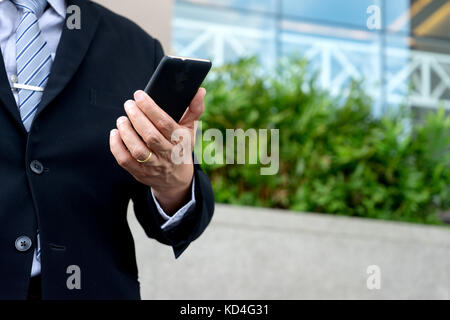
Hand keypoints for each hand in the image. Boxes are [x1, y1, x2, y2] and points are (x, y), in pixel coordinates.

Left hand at [109, 88, 205, 213]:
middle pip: (150, 136)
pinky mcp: (140, 173)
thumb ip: (194, 109)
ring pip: (137, 150)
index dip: (150, 108)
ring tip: (121, 119)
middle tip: (128, 104)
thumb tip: (199, 91)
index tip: (139, 95)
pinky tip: (115, 133)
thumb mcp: (190, 130)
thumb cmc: (181, 148)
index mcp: (181, 142)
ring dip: (126, 132)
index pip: (165, 124)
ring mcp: (153, 165)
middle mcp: (168, 155)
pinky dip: (116, 146)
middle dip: (137, 117)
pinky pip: (125, 160)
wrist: (176, 179)